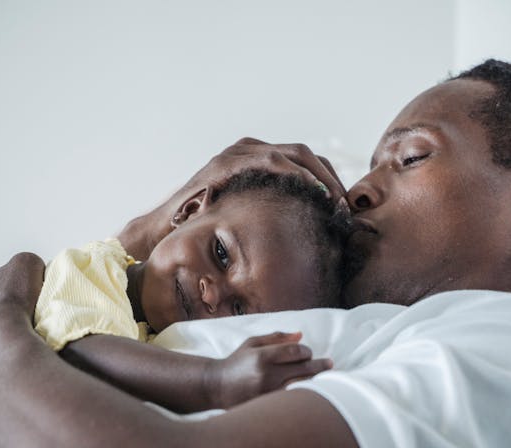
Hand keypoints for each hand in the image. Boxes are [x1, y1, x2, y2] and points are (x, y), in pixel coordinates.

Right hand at [117, 137, 347, 259]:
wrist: (163, 231)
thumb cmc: (206, 230)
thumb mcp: (247, 219)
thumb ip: (273, 215)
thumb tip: (311, 234)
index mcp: (258, 161)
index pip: (306, 162)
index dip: (330, 180)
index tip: (346, 207)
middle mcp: (249, 151)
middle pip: (306, 155)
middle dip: (331, 178)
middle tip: (347, 206)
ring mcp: (237, 154)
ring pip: (294, 154)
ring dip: (320, 176)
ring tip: (335, 202)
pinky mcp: (225, 163)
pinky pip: (271, 162)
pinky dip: (297, 176)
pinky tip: (313, 195)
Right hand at [208, 332, 332, 408]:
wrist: (216, 387)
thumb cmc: (235, 362)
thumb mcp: (252, 344)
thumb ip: (276, 338)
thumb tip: (300, 335)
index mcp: (262, 357)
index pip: (294, 352)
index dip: (306, 351)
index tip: (309, 352)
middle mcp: (266, 376)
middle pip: (302, 369)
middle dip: (319, 365)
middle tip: (329, 364)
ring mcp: (267, 394)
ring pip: (301, 387)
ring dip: (316, 381)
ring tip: (326, 378)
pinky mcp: (267, 407)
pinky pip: (292, 400)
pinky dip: (303, 394)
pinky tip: (311, 391)